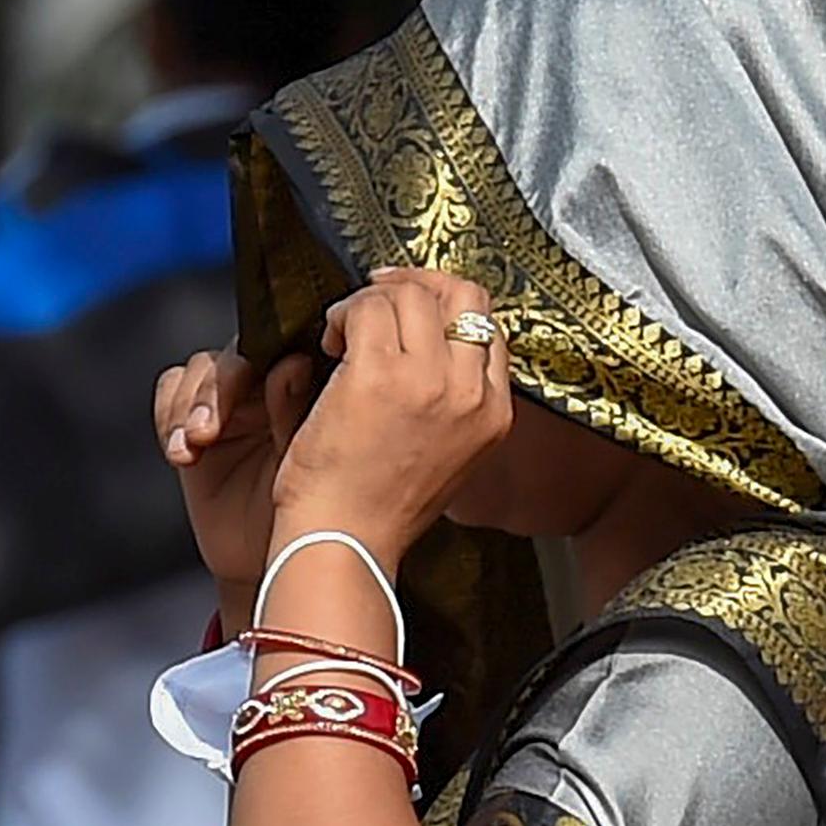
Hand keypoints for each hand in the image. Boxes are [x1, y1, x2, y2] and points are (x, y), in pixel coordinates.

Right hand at [154, 346, 323, 617]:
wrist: (277, 559)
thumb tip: (291, 362)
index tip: (270, 376)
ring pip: (198, 371)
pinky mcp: (191, 424)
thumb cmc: (312, 509)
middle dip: (218, 388)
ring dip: (190, 405)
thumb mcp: (312, 458)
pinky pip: (169, 394)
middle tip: (210, 430)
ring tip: (195, 445)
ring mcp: (229, 405)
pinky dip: (169, 417)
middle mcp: (268, 388)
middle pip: (235, 355)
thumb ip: (297, 409)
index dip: (269, 354)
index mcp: (310, 387)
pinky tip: (183, 455)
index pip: (286, 346)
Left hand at [267, 268, 514, 569]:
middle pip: (464, 296)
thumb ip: (456, 404)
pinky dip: (344, 312)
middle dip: (418, 284)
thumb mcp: (451, 455)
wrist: (348, 541)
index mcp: (496, 413)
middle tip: (377, 296)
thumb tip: (433, 352)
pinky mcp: (376, 376)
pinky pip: (366, 309)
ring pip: (412, 295)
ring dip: (372, 299)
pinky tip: (330, 341)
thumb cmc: (384, 507)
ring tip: (345, 331)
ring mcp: (427, 381)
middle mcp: (471, 391)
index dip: (447, 307)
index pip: (489, 328)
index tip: (410, 310)